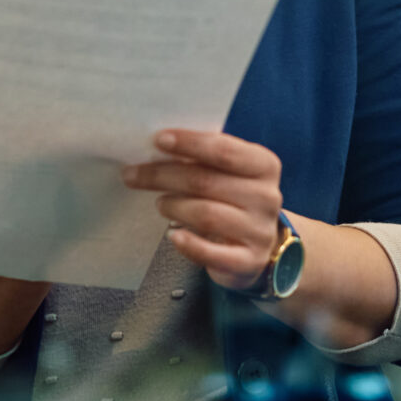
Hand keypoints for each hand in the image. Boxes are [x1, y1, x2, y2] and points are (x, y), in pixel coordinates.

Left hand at [123, 129, 283, 287]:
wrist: (258, 243)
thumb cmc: (233, 198)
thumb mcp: (227, 173)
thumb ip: (202, 158)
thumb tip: (158, 146)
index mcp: (263, 165)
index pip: (224, 150)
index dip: (189, 143)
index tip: (158, 139)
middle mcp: (267, 197)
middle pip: (206, 181)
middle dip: (163, 175)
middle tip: (133, 175)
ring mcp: (260, 231)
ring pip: (206, 214)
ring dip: (173, 206)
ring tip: (160, 203)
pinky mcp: (249, 261)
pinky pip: (212, 253)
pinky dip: (188, 244)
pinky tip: (173, 236)